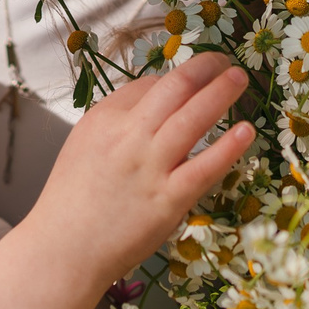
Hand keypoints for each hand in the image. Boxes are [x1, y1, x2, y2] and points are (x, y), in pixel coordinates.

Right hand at [26, 52, 254, 289]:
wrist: (63, 249)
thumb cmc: (73, 199)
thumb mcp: (84, 144)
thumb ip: (118, 121)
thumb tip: (156, 101)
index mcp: (105, 119)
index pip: (148, 85)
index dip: (174, 81)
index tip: (190, 84)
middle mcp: (128, 136)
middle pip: (175, 87)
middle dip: (205, 67)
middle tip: (224, 60)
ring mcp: (150, 168)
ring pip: (193, 118)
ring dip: (221, 92)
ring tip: (240, 78)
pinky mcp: (168, 200)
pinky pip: (205, 167)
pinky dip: (228, 147)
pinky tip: (246, 131)